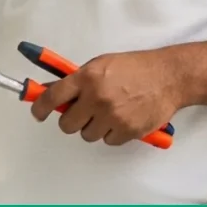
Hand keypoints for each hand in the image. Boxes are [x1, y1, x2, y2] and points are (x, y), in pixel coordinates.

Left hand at [30, 50, 181, 146]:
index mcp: (87, 77)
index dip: (40, 107)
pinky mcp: (126, 131)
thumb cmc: (136, 68)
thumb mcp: (101, 64)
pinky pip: (107, 141)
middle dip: (71, 120)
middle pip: (66, 124)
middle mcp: (97, 97)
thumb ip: (77, 79)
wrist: (168, 77)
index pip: (52, 97)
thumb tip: (51, 89)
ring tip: (108, 112)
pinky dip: (112, 133)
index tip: (37, 113)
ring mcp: (112, 116)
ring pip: (87, 135)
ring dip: (93, 127)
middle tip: (81, 113)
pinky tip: (122, 118)